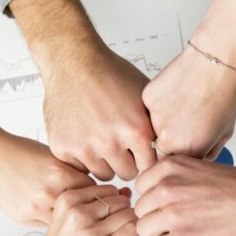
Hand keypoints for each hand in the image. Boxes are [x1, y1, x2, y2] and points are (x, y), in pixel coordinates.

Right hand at [0, 132, 94, 225]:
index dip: (96, 192)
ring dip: (67, 217)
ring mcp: (34, 208)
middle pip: (81, 209)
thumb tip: (93, 187)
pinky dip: (50, 218)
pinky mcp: (23, 217)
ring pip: (64, 221)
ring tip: (67, 210)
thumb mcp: (54, 156)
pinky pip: (46, 224)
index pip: (94, 191)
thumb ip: (74, 172)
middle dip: (84, 208)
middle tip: (86, 206)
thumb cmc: (20, 151)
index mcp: (60, 174)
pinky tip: (47, 209)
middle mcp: (48, 193)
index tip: (98, 194)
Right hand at [9, 0, 155, 180]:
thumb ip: (155, 126)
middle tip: (120, 145)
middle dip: (127, 162)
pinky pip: (80, 168)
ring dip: (105, 162)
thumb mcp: (144, 97)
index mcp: (136, 130)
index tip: (141, 152)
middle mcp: (111, 142)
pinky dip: (82, 157)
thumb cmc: (109, 74)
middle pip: (127, 174)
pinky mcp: (63, 148)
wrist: (73, 62)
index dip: (146, 158)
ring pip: (103, 174)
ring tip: (102, 139)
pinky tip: (85, 137)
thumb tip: (172, 147)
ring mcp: (85, 147)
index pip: (150, 166)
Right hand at [25, 184, 139, 235]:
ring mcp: (90, 233)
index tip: (106, 221)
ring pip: (130, 216)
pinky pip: (133, 233)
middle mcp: (78, 213)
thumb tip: (126, 193)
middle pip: (122, 202)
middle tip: (114, 234)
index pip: (109, 189)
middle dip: (124, 216)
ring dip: (129, 229)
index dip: (114, 205)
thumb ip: (94, 205)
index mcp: (67, 200)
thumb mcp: (67, 221)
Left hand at [134, 156, 235, 235]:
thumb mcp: (201, 169)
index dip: (156, 201)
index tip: (171, 206)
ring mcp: (172, 214)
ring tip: (189, 232)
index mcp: (170, 167)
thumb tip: (156, 196)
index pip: (141, 189)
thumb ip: (175, 180)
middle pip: (141, 211)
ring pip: (145, 231)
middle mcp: (167, 187)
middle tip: (183, 223)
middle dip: (157, 219)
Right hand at [142, 0, 235, 158]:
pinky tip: (176, 94)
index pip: (173, 166)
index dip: (180, 157)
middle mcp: (167, 139)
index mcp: (187, 151)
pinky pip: (149, 110)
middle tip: (185, 123)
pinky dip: (160, 105)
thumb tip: (196, 162)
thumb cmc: (224, 94)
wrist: (214, 62)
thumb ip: (206, 154)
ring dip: (164, 123)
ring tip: (183, 106)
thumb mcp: (223, 133)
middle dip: (171, 141)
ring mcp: (154, 118)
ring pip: (152, 129)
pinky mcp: (147, 99)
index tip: (185, 147)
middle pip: (160, 150)